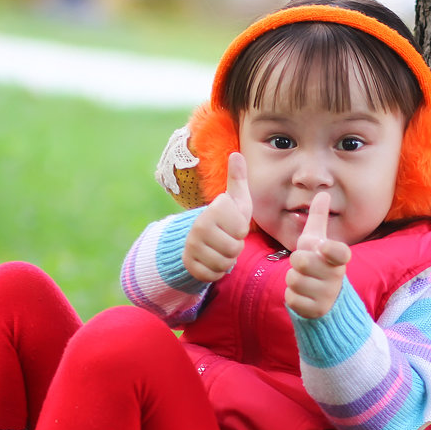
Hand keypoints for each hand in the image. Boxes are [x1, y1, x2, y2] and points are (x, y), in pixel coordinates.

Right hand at [182, 152, 252, 281]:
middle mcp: (199, 227)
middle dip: (235, 247)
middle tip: (228, 239)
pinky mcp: (189, 264)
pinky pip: (212, 275)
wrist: (200, 237)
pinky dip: (216, 272)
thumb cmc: (226, 218)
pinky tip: (212, 260)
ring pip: (224, 264)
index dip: (241, 230)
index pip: (240, 230)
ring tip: (221, 249)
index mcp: (213, 210)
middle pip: (233, 249)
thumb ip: (238, 179)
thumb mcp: (236, 199)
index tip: (234, 224)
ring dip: (227, 260)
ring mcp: (192, 246)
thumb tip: (236, 154)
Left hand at [285, 192, 351, 318]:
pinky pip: (291, 298)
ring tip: (304, 281)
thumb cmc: (318, 263)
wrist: (325, 299)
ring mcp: (327, 295)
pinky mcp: (316, 310)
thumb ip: (319, 218)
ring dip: (293, 280)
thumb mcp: (317, 241)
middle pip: (301, 262)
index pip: (339, 252)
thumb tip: (323, 194)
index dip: (331, 249)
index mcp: (339, 258)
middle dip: (296, 262)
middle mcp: (336, 276)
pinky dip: (292, 296)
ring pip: (293, 281)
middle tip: (304, 265)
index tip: (323, 247)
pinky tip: (303, 295)